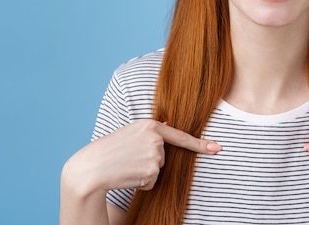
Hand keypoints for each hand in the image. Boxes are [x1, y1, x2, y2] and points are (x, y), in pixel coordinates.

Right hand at [63, 120, 221, 195]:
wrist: (91, 168)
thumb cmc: (108, 151)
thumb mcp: (130, 134)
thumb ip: (150, 133)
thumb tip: (168, 127)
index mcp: (150, 125)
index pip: (180, 136)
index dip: (201, 144)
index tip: (217, 148)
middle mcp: (155, 138)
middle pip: (164, 156)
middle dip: (149, 162)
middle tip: (128, 159)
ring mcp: (155, 154)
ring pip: (158, 169)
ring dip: (144, 172)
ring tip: (126, 166)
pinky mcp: (151, 170)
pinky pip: (153, 181)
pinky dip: (142, 183)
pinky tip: (128, 175)